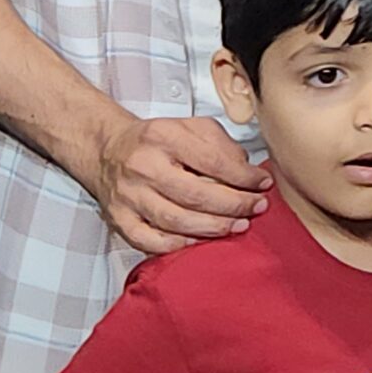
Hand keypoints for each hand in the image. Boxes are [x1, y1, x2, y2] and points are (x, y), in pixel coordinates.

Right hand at [88, 113, 268, 253]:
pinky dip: (177, 245)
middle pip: (195, 195)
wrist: (108, 151)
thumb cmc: (157, 140)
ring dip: (212, 228)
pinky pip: (149, 241)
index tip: (263, 184)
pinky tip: (198, 241)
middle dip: (233, 205)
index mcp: (164, 137)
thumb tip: (246, 171)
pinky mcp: (119, 219)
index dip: (243, 176)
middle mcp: (144, 166)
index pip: (212, 161)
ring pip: (176, 220)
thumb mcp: (190, 127)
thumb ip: (220, 144)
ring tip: (237, 227)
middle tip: (257, 208)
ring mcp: (129, 196)